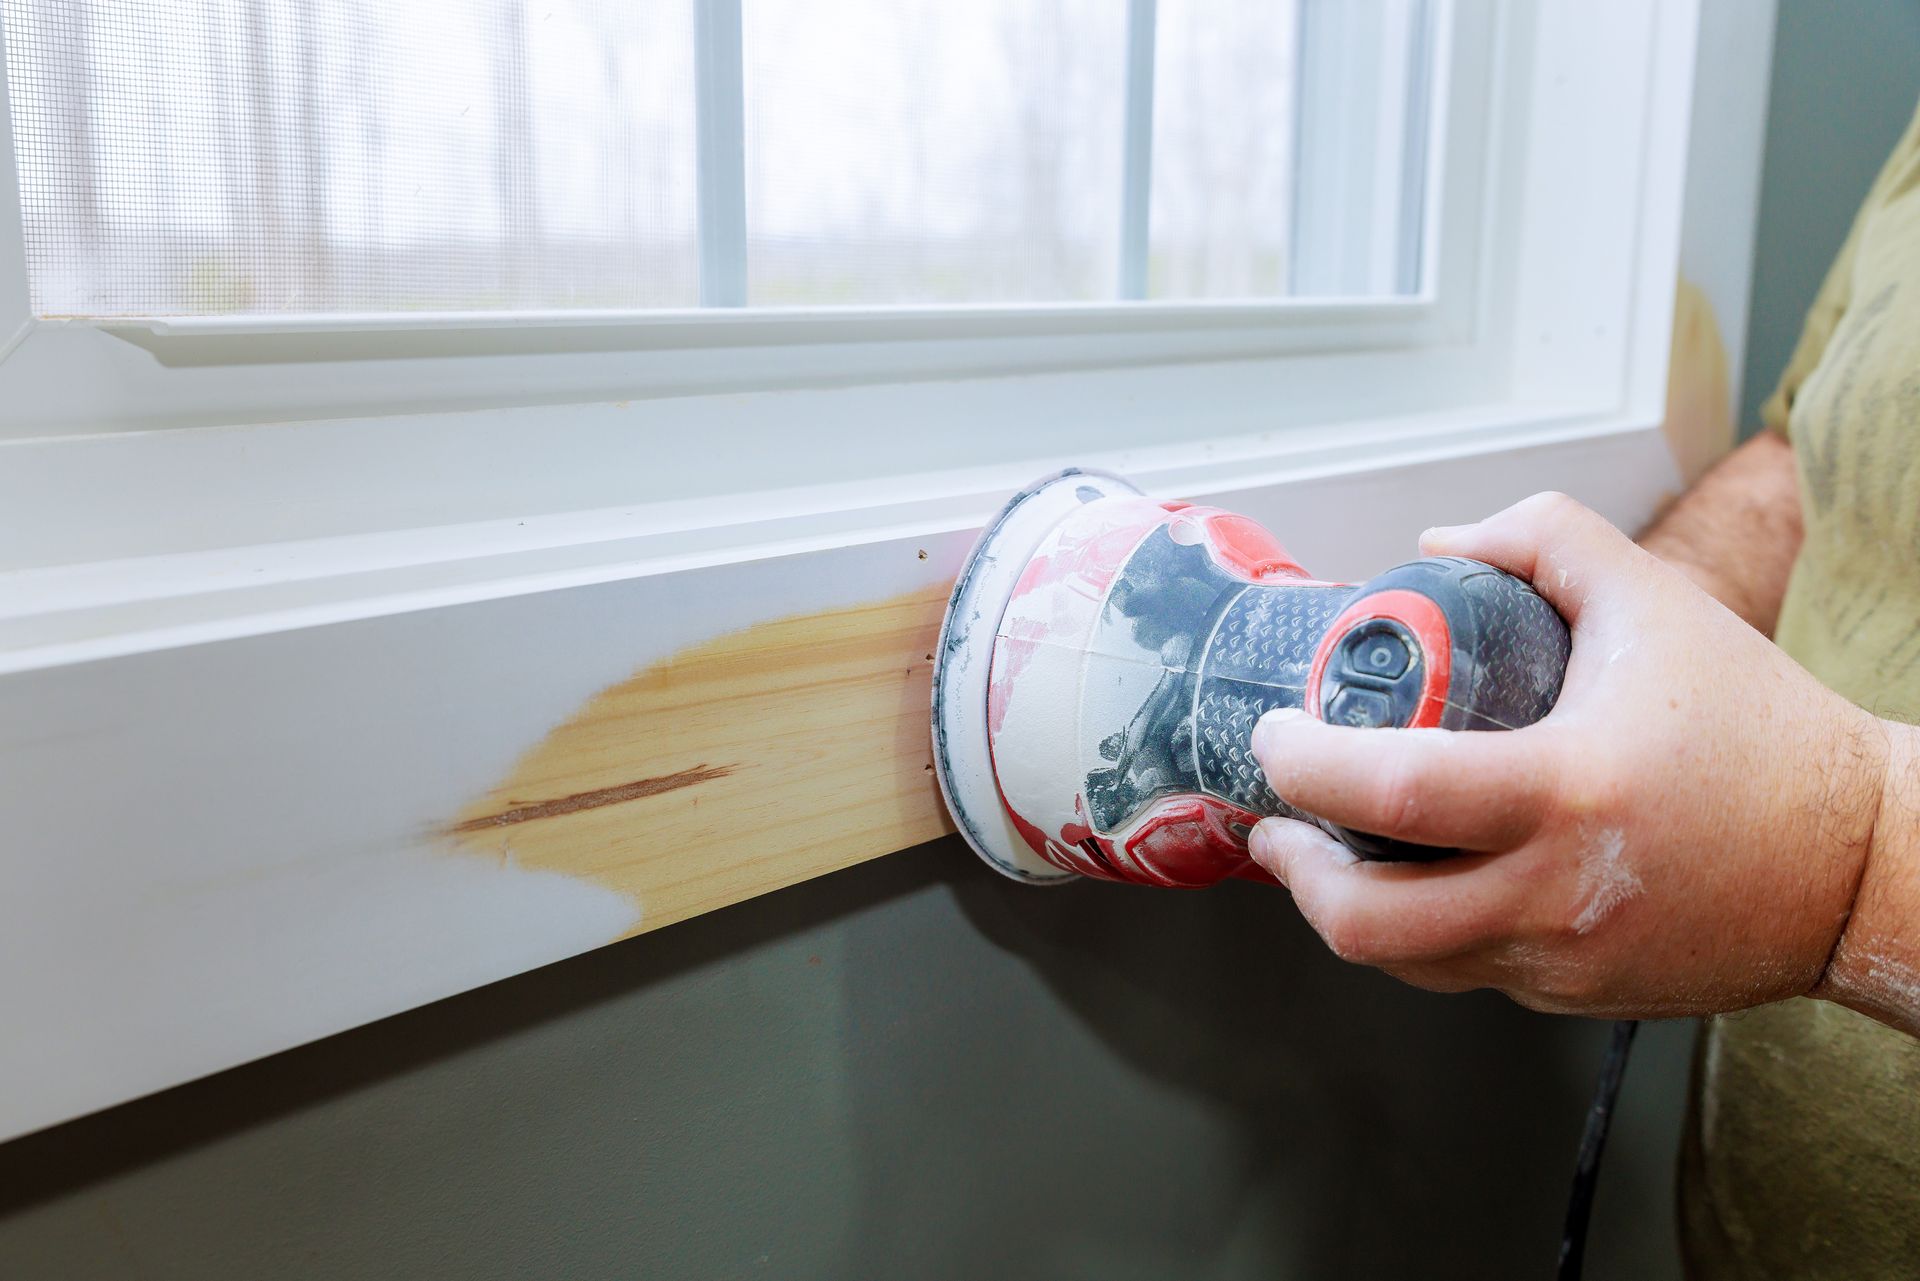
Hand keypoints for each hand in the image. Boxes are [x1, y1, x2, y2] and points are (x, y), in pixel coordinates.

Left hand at [1247, 492, 1890, 1017]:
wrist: (1860, 860)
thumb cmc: (1759, 728)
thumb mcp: (1655, 601)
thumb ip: (1544, 542)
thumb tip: (1437, 544)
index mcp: (1569, 791)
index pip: (1395, 791)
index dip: (1305, 765)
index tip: (1274, 734)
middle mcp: (1557, 893)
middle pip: (1370, 922)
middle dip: (1296, 874)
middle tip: (1274, 820)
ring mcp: (1563, 959)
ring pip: (1405, 961)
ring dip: (1343, 908)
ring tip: (1324, 851)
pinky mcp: (1575, 994)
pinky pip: (1463, 971)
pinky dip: (1418, 930)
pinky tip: (1411, 881)